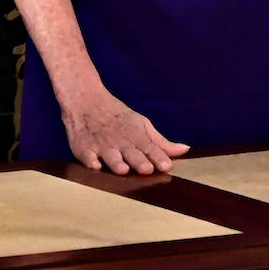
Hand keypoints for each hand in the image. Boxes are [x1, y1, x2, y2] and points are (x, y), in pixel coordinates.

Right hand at [60, 88, 189, 175]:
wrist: (86, 100)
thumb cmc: (117, 115)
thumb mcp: (141, 124)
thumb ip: (161, 141)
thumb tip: (185, 149)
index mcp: (136, 138)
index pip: (151, 149)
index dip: (158, 158)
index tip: (166, 165)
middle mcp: (121, 143)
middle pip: (132, 154)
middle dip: (139, 161)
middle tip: (146, 169)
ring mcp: (102, 146)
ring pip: (111, 156)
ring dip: (116, 162)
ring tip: (122, 169)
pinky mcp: (84, 148)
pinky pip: (86, 155)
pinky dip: (90, 160)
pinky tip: (94, 165)